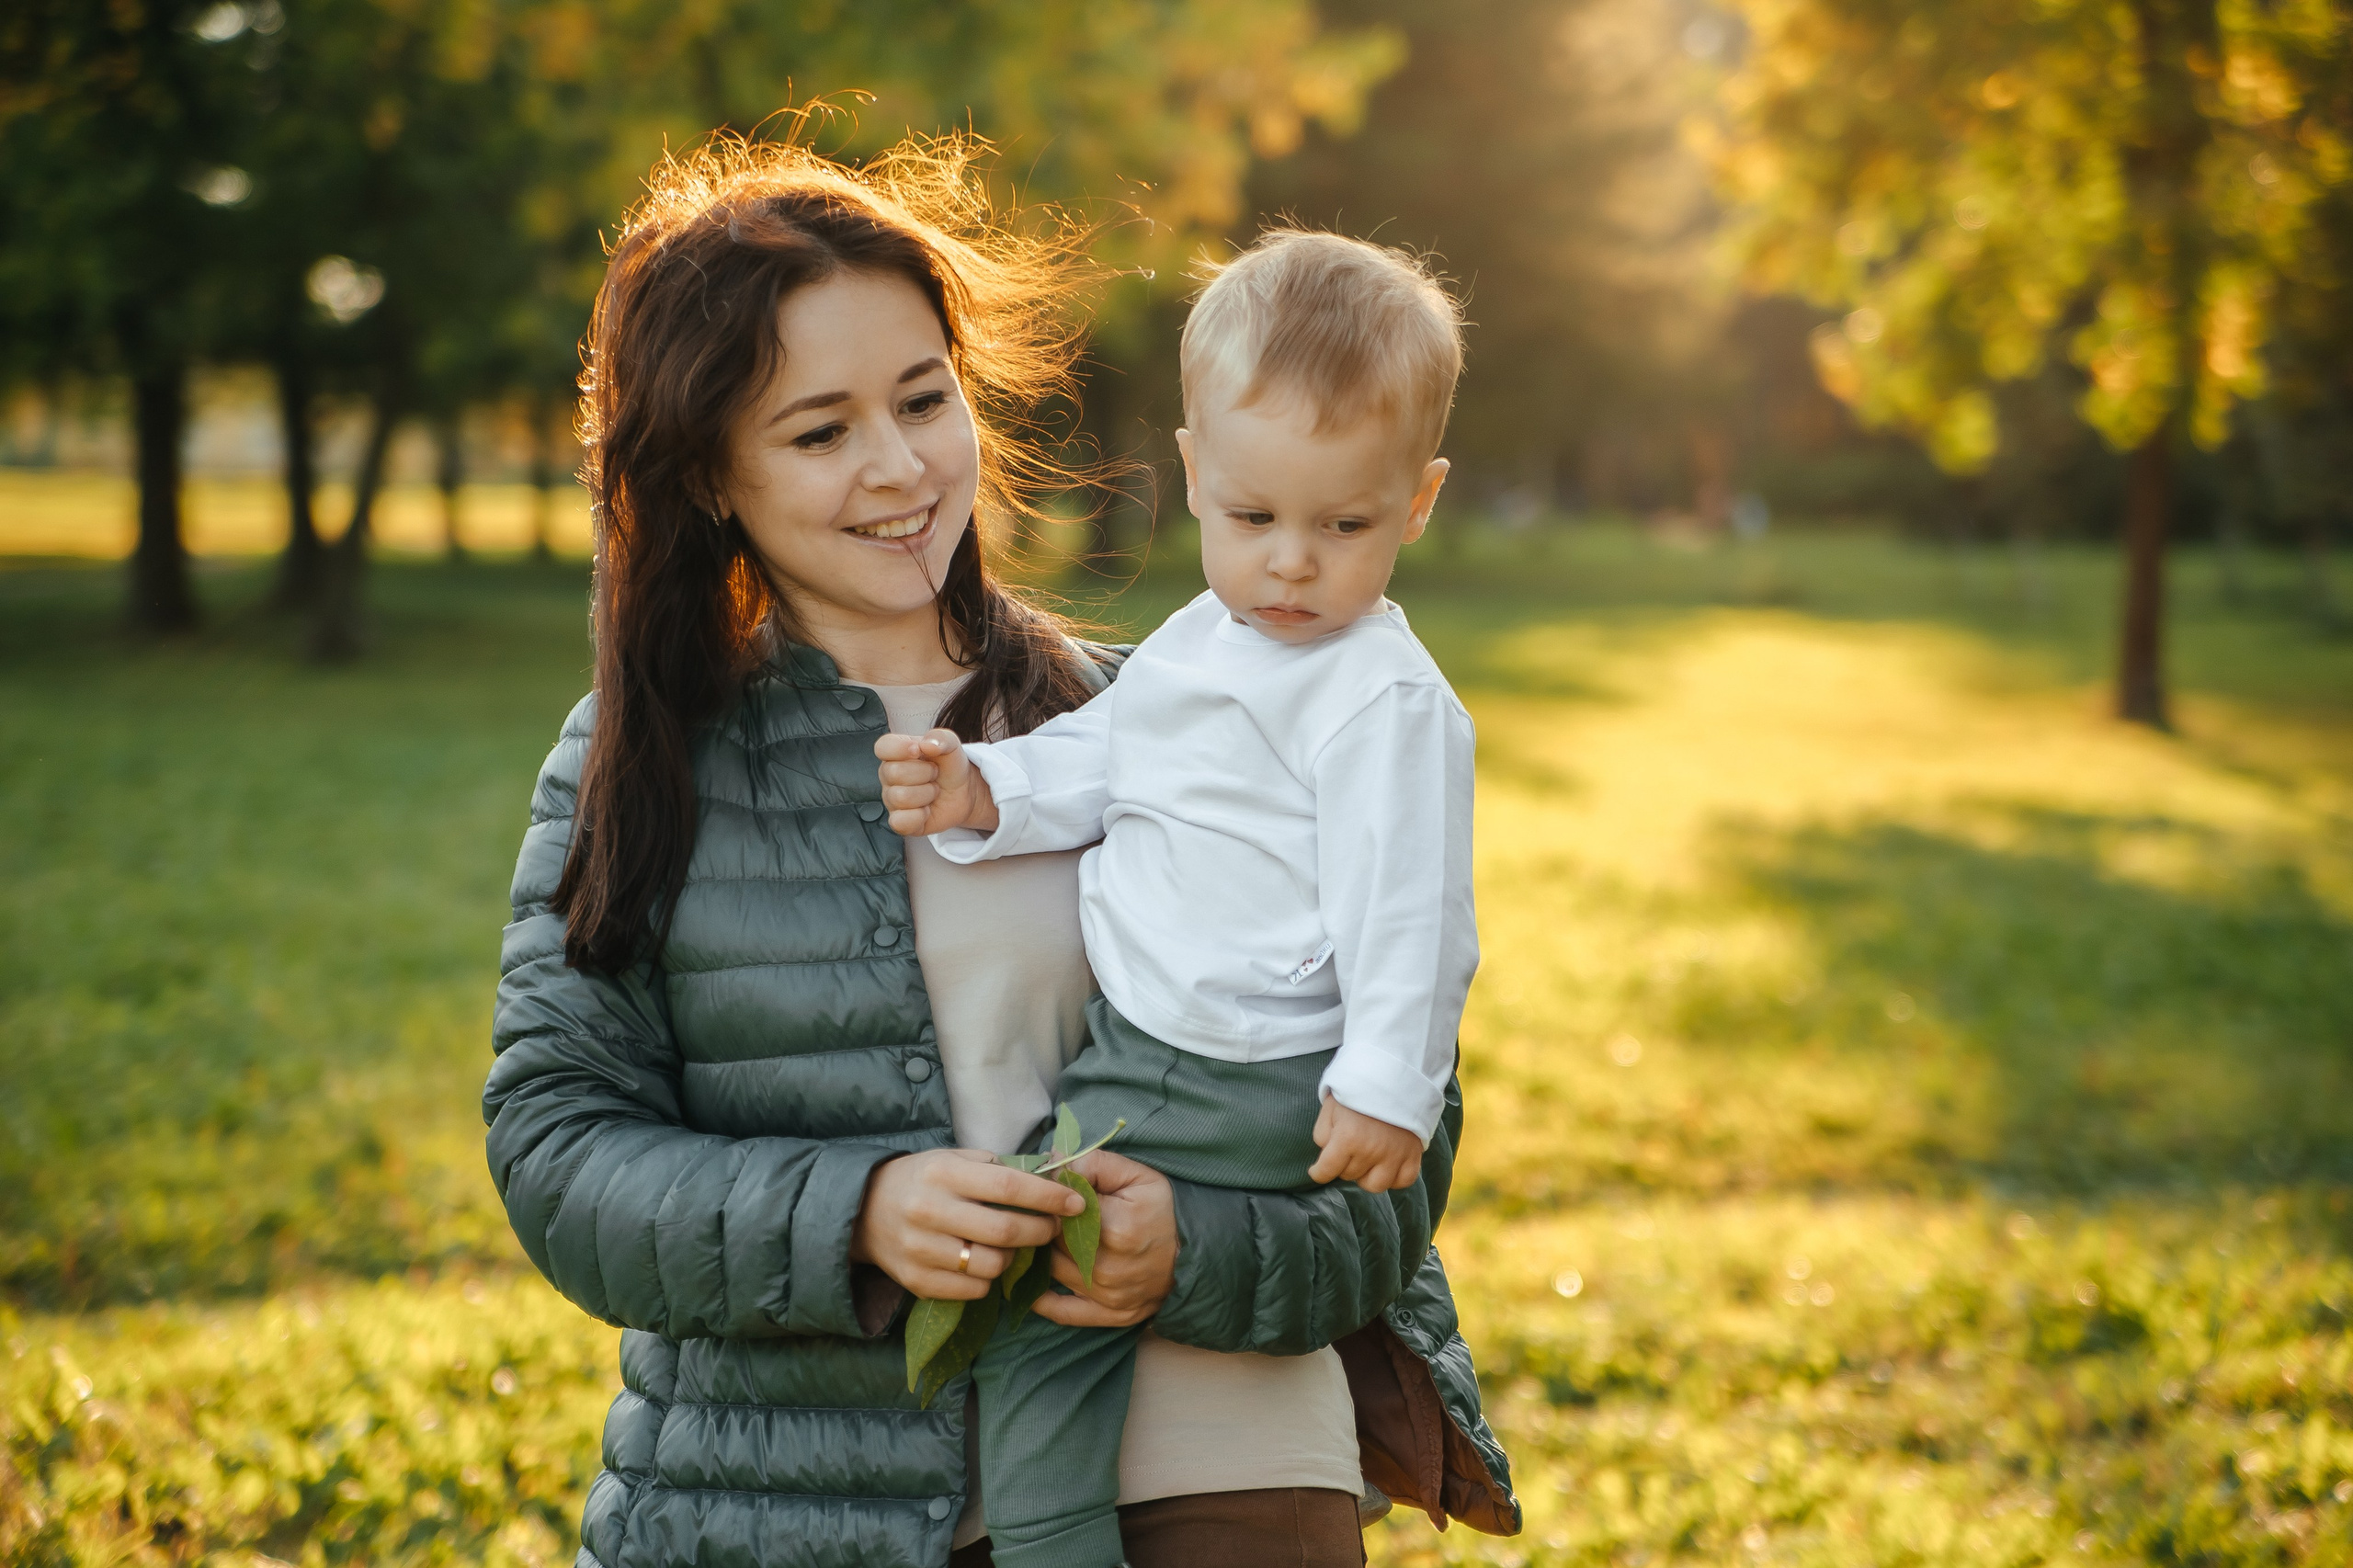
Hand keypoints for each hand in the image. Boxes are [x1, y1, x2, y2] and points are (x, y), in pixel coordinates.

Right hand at [851, 1148, 1081, 1300]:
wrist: (863, 1211)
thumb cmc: (923, 1180)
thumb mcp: (952, 1160)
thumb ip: (995, 1169)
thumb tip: (1049, 1180)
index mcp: (942, 1174)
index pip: (1008, 1187)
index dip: (1048, 1197)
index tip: (1076, 1201)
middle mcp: (929, 1211)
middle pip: (1004, 1232)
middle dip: (1040, 1231)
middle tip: (1053, 1228)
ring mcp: (920, 1250)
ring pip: (991, 1266)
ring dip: (1013, 1259)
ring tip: (1011, 1246)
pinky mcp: (916, 1281)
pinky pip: (972, 1290)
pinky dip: (988, 1280)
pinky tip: (984, 1263)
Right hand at [875, 728, 998, 836]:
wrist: (964, 791)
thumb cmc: (950, 765)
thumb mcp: (952, 744)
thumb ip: (941, 737)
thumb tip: (927, 744)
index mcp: (895, 752)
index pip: (882, 747)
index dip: (899, 749)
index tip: (918, 751)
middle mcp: (888, 776)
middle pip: (894, 773)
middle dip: (925, 773)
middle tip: (935, 774)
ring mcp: (892, 800)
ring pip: (900, 797)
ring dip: (927, 793)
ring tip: (934, 790)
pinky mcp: (900, 821)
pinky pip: (900, 822)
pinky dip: (920, 816)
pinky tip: (927, 809)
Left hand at [1033, 1149, 1177, 1326]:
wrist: (1198, 1250)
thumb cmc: (1164, 1207)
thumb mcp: (1135, 1175)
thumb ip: (1092, 1164)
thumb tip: (1050, 1162)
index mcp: (1113, 1228)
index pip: (1056, 1213)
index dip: (1046, 1203)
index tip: (1044, 1195)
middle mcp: (1107, 1268)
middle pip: (1052, 1243)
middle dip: (1043, 1228)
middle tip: (1041, 1215)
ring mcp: (1108, 1295)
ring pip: (1053, 1272)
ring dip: (1043, 1256)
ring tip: (1041, 1240)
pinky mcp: (1111, 1315)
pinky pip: (1063, 1313)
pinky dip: (1042, 1301)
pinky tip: (1031, 1286)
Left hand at [1307, 1095, 1422, 1192]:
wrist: (1394, 1073)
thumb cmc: (1358, 1089)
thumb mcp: (1330, 1106)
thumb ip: (1323, 1134)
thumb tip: (1327, 1155)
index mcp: (1348, 1138)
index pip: (1326, 1171)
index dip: (1318, 1172)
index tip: (1318, 1171)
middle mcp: (1371, 1151)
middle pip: (1348, 1175)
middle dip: (1343, 1165)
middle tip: (1347, 1148)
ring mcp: (1394, 1155)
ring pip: (1375, 1185)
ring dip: (1367, 1175)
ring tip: (1366, 1160)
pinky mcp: (1413, 1154)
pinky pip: (1404, 1181)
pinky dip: (1394, 1178)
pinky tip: (1387, 1165)